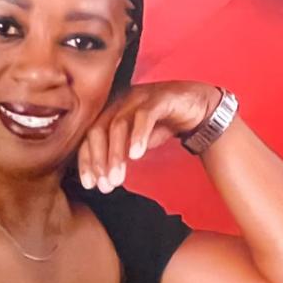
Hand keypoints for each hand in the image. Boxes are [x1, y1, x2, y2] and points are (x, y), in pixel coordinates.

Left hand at [77, 82, 221, 192]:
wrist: (196, 107)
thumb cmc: (162, 124)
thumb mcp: (136, 143)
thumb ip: (119, 155)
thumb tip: (102, 180)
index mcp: (109, 112)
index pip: (88, 137)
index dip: (86, 161)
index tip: (90, 184)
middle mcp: (119, 102)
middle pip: (98, 130)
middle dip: (98, 160)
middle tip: (104, 185)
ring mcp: (138, 97)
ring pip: (118, 125)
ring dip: (115, 154)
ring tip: (117, 178)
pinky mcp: (159, 98)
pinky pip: (145, 116)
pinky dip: (138, 136)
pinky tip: (137, 156)